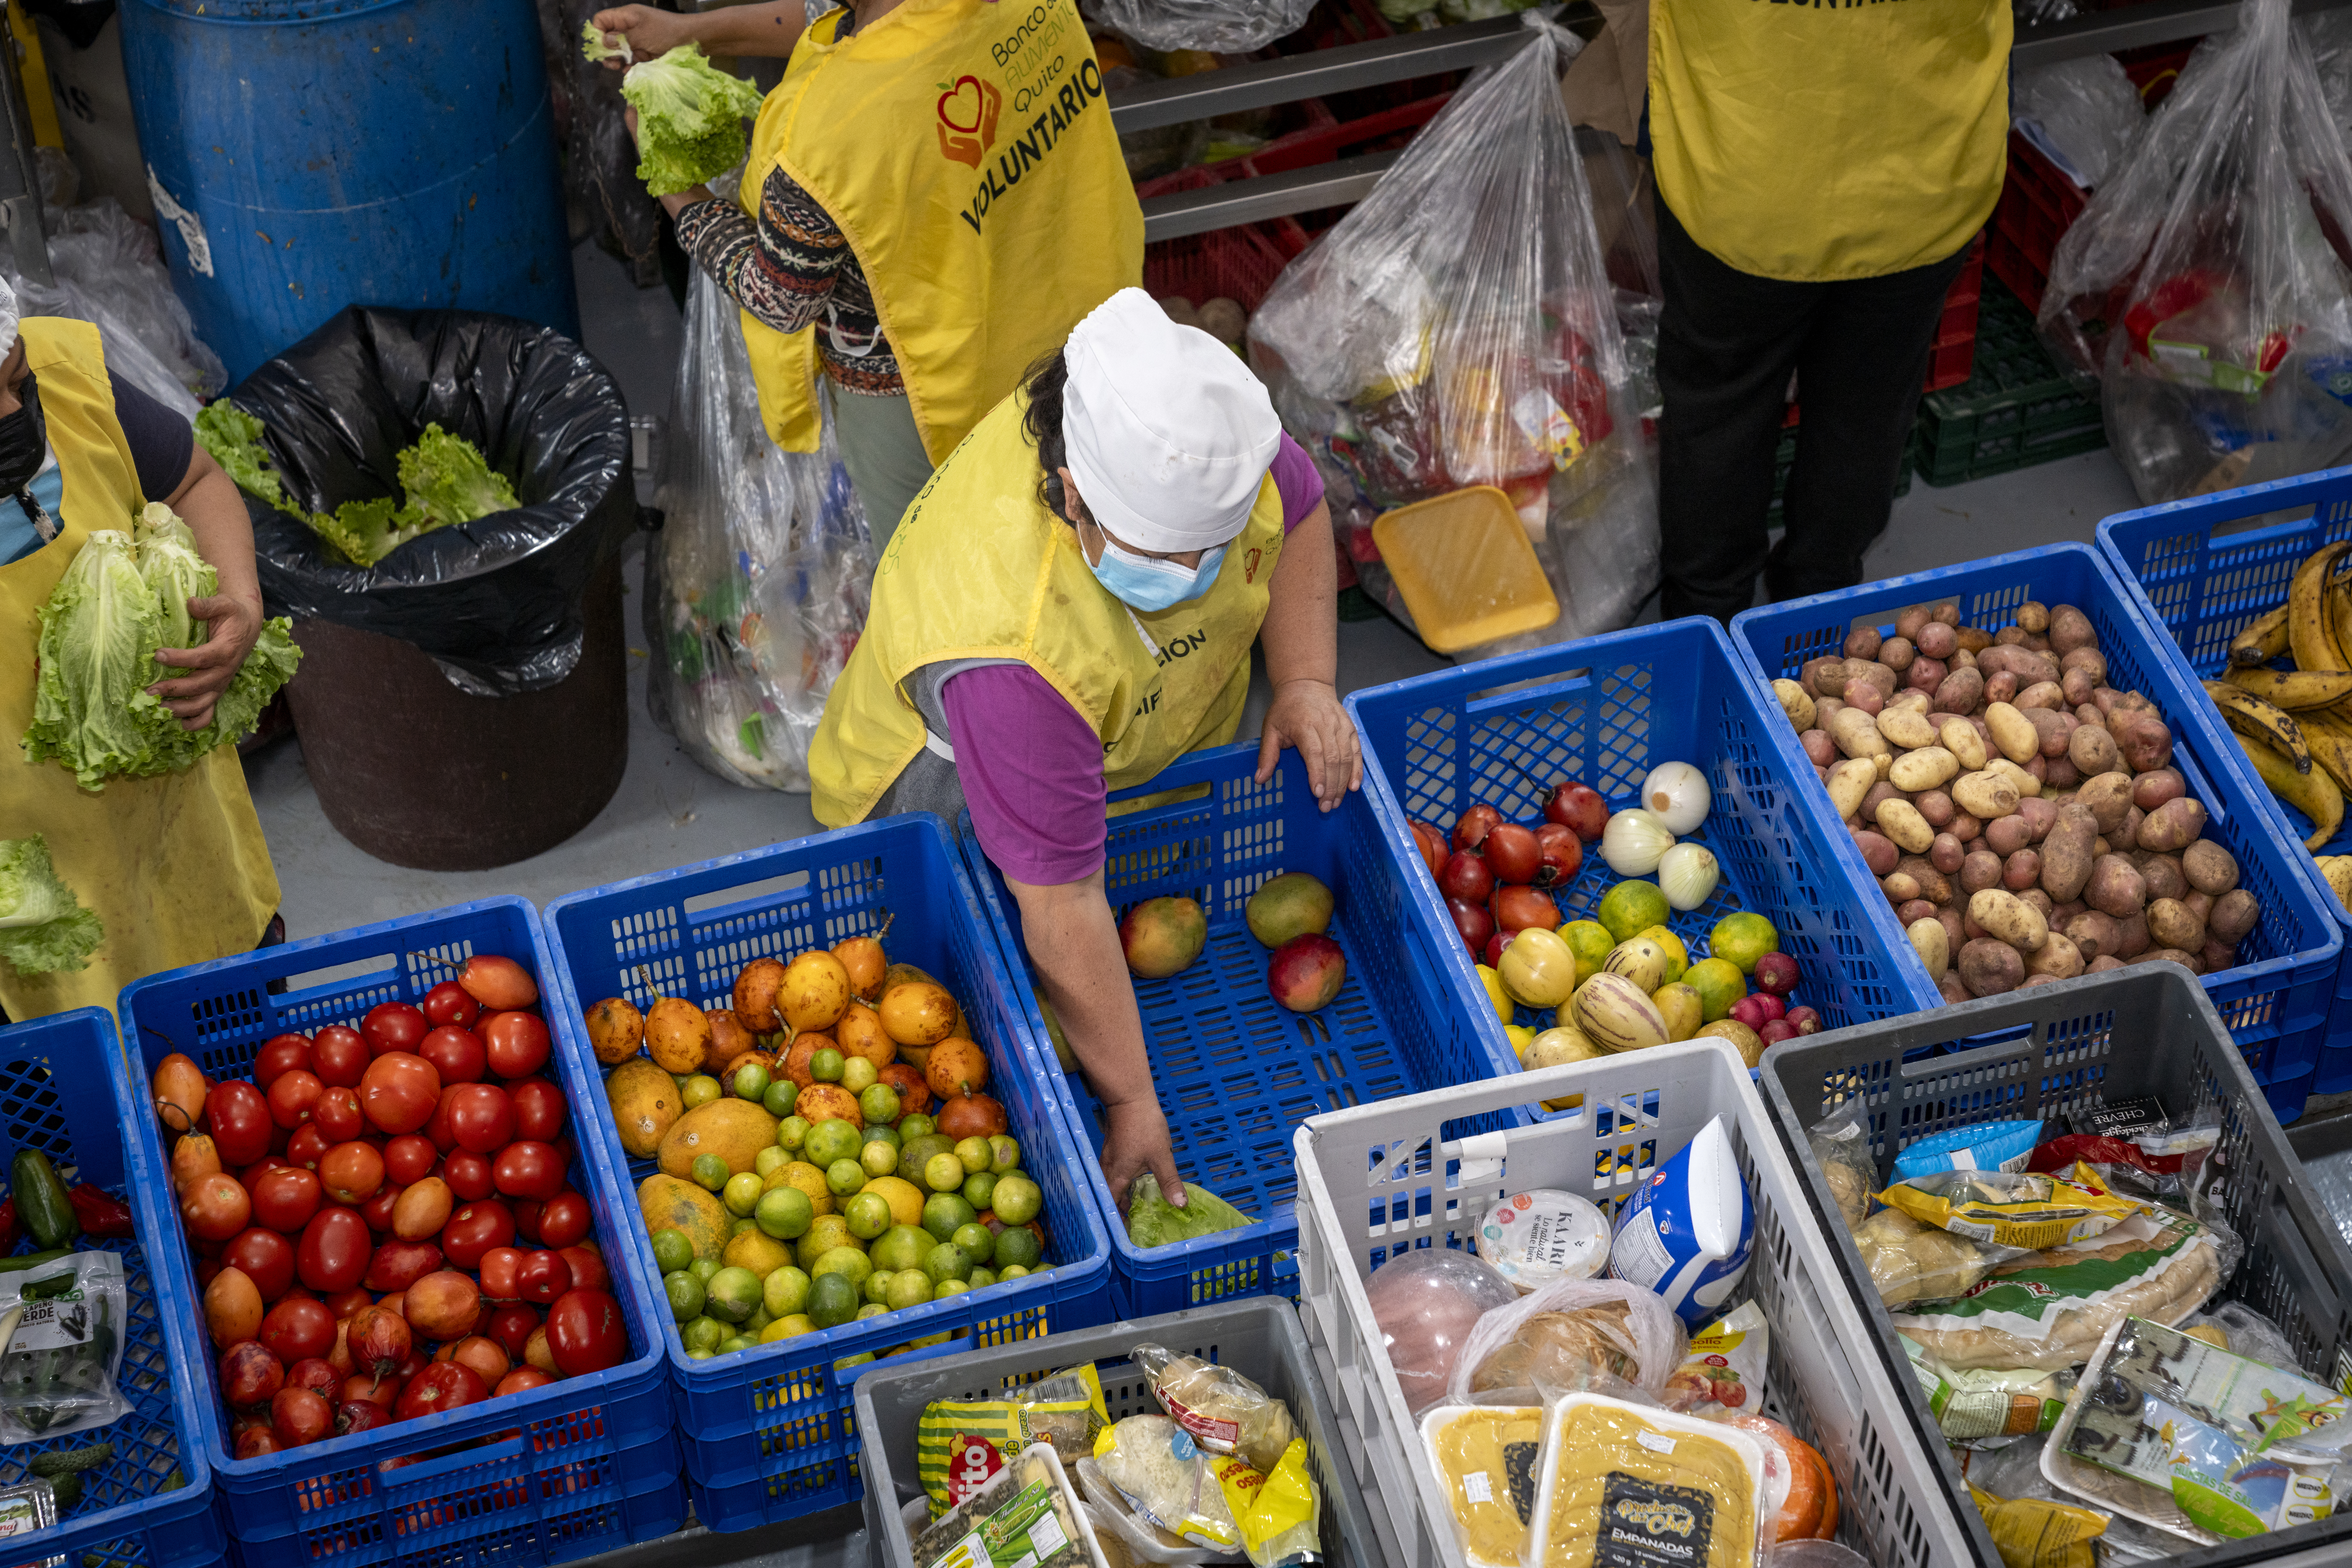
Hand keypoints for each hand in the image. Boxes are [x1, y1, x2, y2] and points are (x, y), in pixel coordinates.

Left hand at [150, 592, 261, 730]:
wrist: (247, 628)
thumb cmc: (232, 615)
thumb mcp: (224, 605)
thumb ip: (208, 605)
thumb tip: (190, 603)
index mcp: (226, 650)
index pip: (202, 658)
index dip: (180, 659)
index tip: (157, 654)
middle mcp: (225, 671)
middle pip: (200, 686)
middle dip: (174, 690)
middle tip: (149, 691)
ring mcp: (221, 684)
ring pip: (203, 703)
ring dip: (180, 709)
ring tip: (157, 708)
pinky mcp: (217, 691)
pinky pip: (209, 712)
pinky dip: (196, 722)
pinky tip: (179, 725)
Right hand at [587, 6, 694, 66]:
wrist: (693, 41)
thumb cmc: (667, 33)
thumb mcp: (642, 34)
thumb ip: (622, 38)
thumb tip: (604, 42)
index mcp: (626, 17)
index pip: (601, 21)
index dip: (597, 32)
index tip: (601, 46)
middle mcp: (628, 28)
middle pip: (607, 38)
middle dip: (606, 50)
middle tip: (611, 61)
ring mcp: (636, 42)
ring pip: (617, 52)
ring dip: (616, 60)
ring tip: (619, 67)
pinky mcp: (644, 55)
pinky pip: (630, 61)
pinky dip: (628, 67)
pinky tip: (628, 71)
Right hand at [1100, 1095, 1183, 1214]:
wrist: (1129, 1098)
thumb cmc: (1144, 1127)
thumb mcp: (1162, 1156)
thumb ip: (1170, 1182)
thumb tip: (1180, 1205)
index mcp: (1117, 1176)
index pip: (1112, 1207)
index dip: (1118, 1222)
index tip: (1127, 1232)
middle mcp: (1107, 1170)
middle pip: (1109, 1198)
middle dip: (1120, 1212)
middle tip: (1135, 1223)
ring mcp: (1108, 1159)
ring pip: (1111, 1186)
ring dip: (1121, 1197)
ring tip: (1136, 1208)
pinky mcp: (1112, 1151)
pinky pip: (1114, 1175)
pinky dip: (1122, 1184)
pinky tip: (1135, 1184)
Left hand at [1257, 677, 1362, 810]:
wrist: (1306, 684)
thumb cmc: (1286, 708)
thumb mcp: (1270, 728)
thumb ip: (1266, 755)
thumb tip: (1259, 779)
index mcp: (1304, 724)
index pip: (1314, 752)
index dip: (1317, 774)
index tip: (1317, 793)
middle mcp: (1326, 725)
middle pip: (1333, 759)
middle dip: (1331, 786)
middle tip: (1326, 806)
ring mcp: (1340, 726)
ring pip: (1347, 757)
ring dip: (1343, 782)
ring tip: (1336, 801)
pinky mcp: (1350, 728)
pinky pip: (1357, 751)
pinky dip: (1357, 769)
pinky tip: (1354, 786)